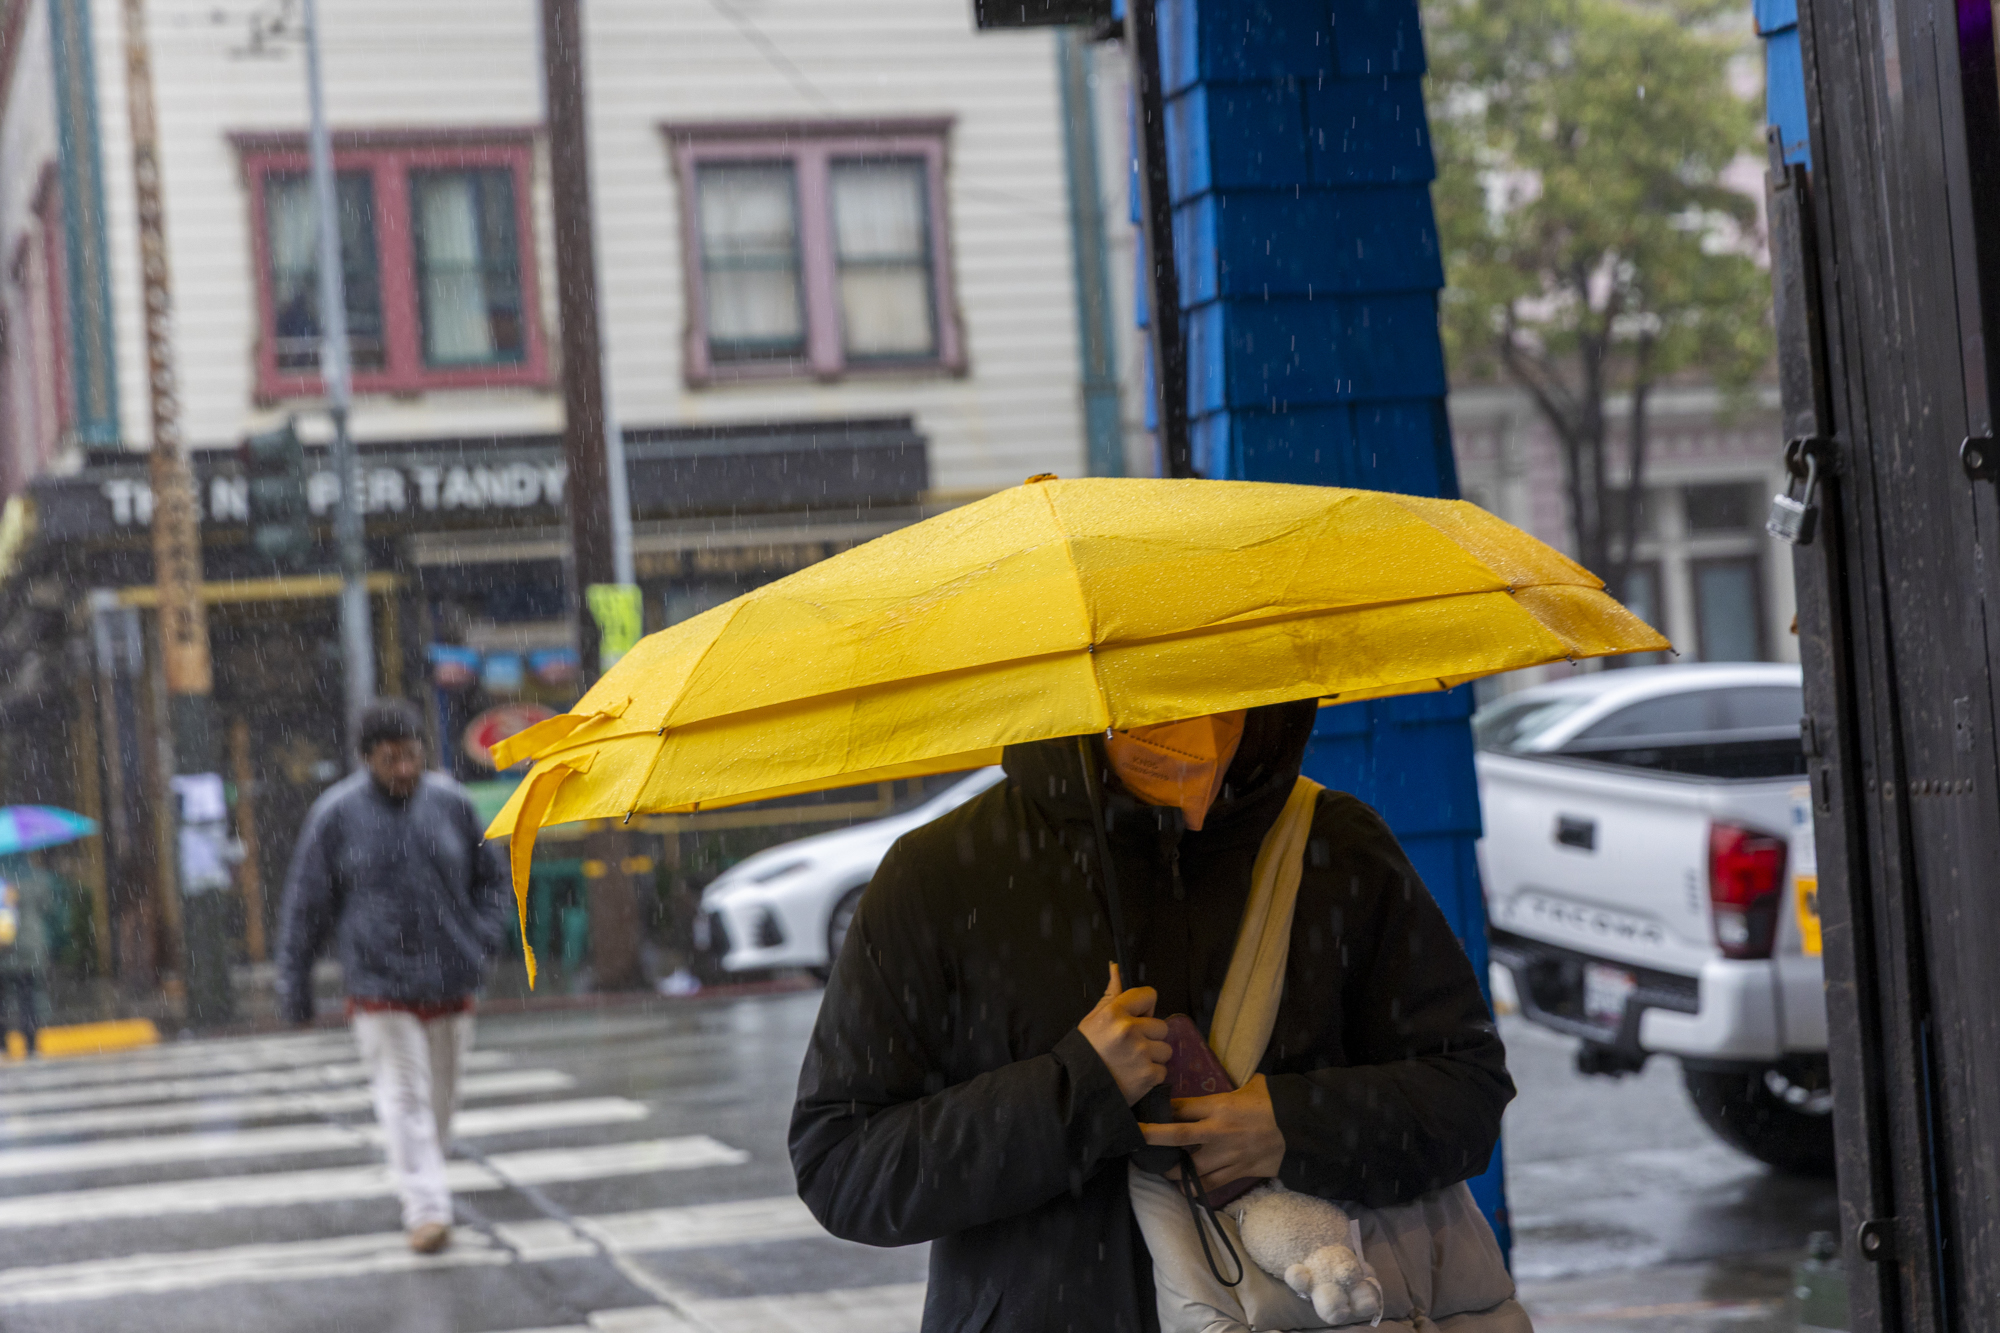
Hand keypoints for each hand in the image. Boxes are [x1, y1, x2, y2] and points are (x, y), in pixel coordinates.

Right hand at [1079, 962, 1171, 1105]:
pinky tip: (1134, 1077)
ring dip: (1153, 1057)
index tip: (1134, 1021)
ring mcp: (1141, 1054)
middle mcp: (1129, 1030)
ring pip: (1165, 1049)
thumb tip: (1116, 967)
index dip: (1144, 1009)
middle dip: (1150, 1037)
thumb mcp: (1093, 1019)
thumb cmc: (1085, 1050)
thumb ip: (1111, 994)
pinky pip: (1163, 1070)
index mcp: (1115, 1012)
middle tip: (1131, 1048)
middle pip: (1161, 1026)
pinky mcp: (1149, 1075)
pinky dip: (1151, 1076)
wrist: (1076, 1089)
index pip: (1149, 996)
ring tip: (1132, 1063)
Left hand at [1139, 1074, 1286, 1191]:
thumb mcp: (1246, 1087)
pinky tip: (1183, 1188)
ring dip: (1172, 1170)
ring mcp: (1226, 1155)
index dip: (1160, 1111)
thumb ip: (1223, 1091)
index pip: (1180, 1107)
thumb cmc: (1271, 1102)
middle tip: (1135, 1141)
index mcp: (1219, 1106)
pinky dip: (1194, 1188)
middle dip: (1153, 1138)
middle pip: (1176, 1136)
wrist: (1298, 1127)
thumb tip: (1206, 1088)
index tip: (1145, 1114)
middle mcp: (1217, 1131)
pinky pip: (1210, 1185)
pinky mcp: (1237, 1172)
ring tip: (1159, 1169)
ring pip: (1190, 1167)